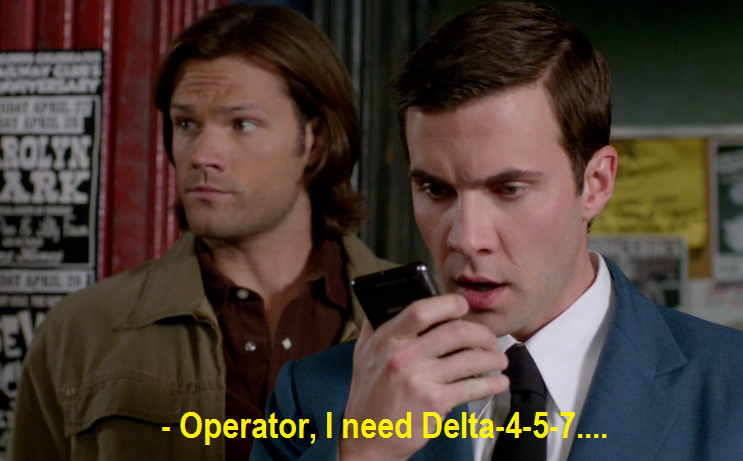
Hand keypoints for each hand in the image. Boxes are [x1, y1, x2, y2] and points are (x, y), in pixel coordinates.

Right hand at [338, 294, 508, 460]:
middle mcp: (403, 356)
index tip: (463, 306)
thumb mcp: (364, 353)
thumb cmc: (369, 395)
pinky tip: (498, 382)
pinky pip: (472, 387)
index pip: (421, 310)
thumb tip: (393, 301)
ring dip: (492, 358)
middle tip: (489, 339)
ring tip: (498, 360)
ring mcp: (419, 380)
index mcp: (387, 339)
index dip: (449, 304)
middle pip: (455, 332)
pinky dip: (491, 384)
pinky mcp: (434, 403)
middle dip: (482, 333)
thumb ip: (377, 326)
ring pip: (469, 359)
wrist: (367, 437)